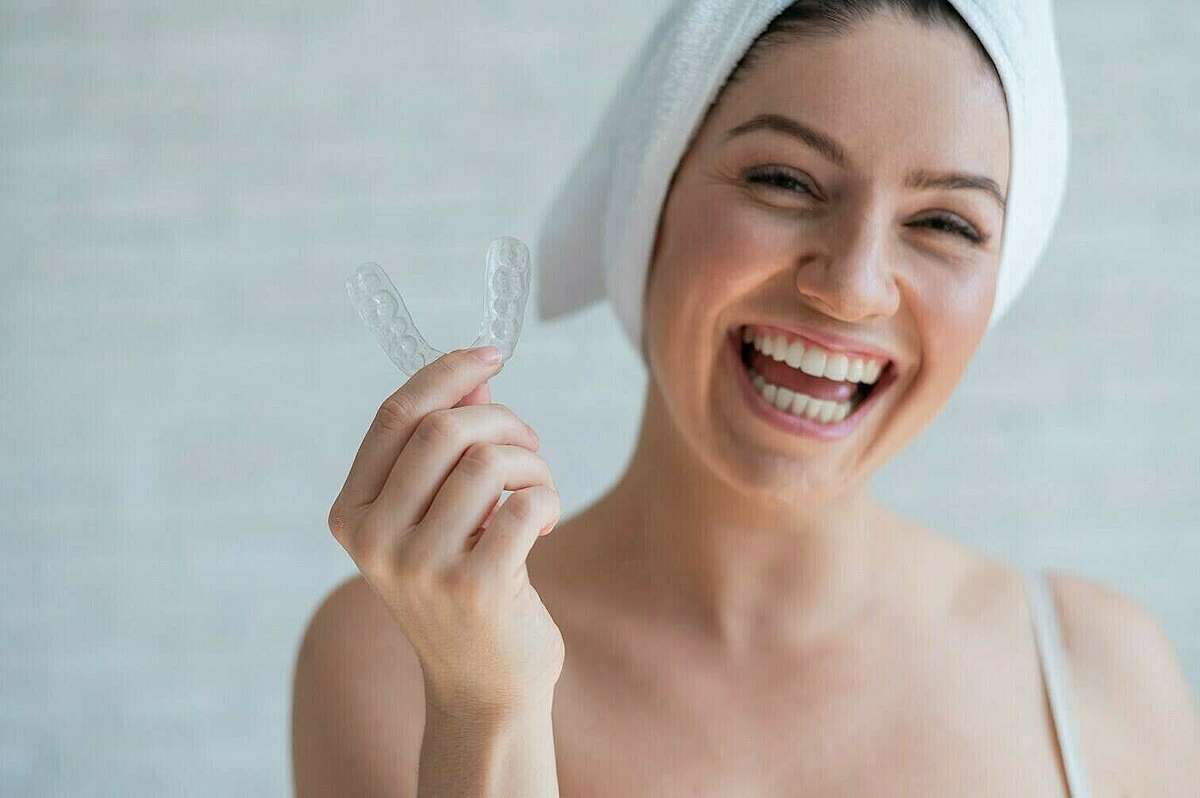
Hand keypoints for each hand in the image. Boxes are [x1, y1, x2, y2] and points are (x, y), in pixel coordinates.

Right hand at [327, 347, 563, 715]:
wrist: (482, 686)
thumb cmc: (462, 586)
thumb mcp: (439, 514)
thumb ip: (447, 446)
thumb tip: (475, 374)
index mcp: (352, 514)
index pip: (395, 416)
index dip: (447, 373)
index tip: (490, 353)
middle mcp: (374, 541)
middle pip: (445, 430)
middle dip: (502, 420)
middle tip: (529, 444)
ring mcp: (421, 568)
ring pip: (489, 461)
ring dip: (532, 461)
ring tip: (539, 487)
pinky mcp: (476, 587)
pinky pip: (526, 501)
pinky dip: (548, 497)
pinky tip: (544, 523)